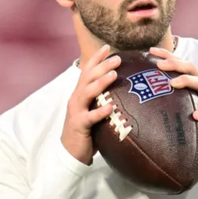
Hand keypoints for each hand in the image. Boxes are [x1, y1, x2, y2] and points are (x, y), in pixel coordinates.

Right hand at [61, 45, 118, 164]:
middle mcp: (77, 98)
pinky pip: (90, 117)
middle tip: (118, 58)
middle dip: (102, 66)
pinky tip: (111, 107)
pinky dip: (100, 111)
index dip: (97, 58)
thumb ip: (105, 97)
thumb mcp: (95, 109)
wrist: (70, 152)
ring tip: (114, 74)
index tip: (108, 46)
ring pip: (87, 93)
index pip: (88, 71)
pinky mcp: (79, 126)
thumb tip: (127, 87)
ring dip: (101, 82)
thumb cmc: (88, 129)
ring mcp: (77, 111)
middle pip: (88, 78)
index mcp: (81, 93)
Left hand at [149, 47, 197, 144]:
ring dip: (186, 81)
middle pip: (190, 68)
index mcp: (193, 78)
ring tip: (172, 84)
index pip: (180, 62)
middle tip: (159, 65)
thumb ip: (171, 91)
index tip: (151, 50)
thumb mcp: (186, 96)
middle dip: (175, 64)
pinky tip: (196, 115)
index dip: (167, 55)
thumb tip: (144, 91)